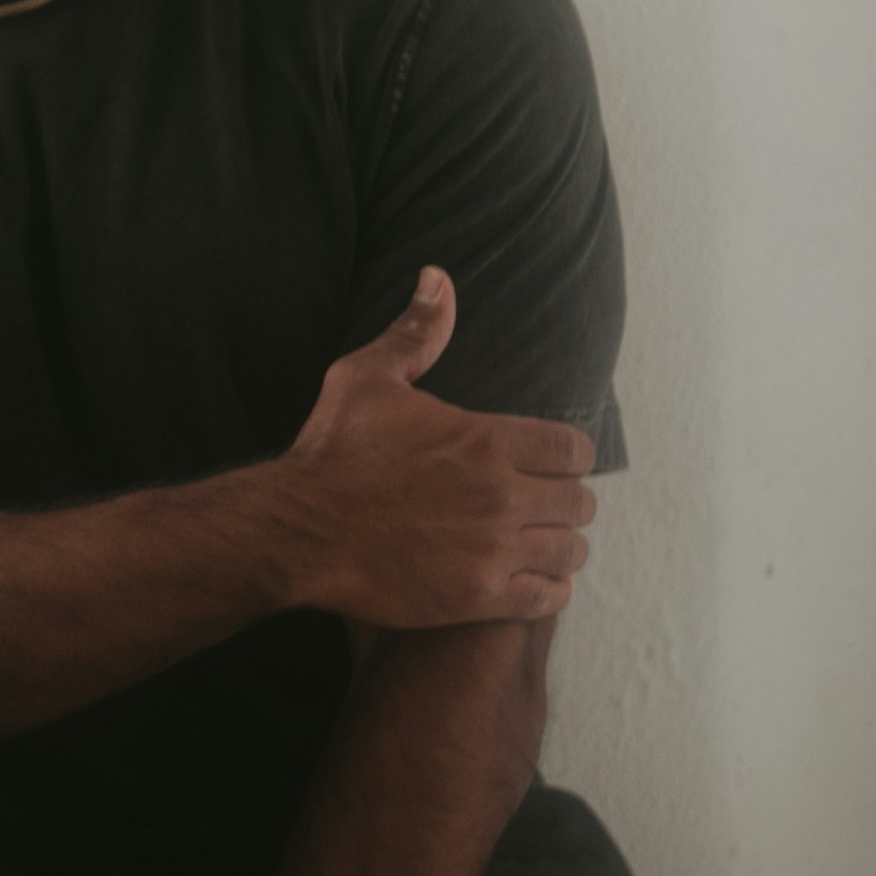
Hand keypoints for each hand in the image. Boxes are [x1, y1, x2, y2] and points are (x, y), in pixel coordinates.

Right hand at [273, 267, 596, 629]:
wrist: (297, 530)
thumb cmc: (332, 451)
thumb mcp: (368, 378)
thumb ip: (416, 333)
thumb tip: (438, 277)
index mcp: (487, 440)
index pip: (574, 450)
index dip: (569, 457)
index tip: (551, 464)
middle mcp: (501, 495)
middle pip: (579, 502)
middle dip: (566, 501)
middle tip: (544, 506)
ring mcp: (492, 550)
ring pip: (570, 550)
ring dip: (560, 545)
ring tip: (541, 544)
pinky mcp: (478, 597)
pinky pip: (547, 596)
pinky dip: (549, 589)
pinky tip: (533, 581)